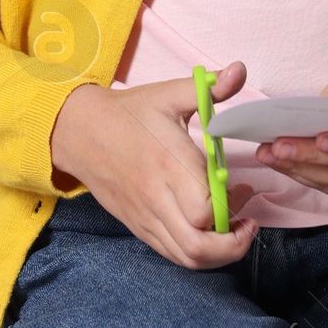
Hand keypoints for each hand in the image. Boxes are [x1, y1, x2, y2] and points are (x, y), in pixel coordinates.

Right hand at [50, 62, 256, 269]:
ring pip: (186, 257)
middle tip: (247, 220)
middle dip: (233, 242)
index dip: (233, 206)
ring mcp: (146, 217)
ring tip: (234, 232)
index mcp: (168, 164)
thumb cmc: (129, 113)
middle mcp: (156, 197)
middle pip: (199, 245)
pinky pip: (171, 254)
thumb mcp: (169, 93)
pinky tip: (208, 232)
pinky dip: (196, 253)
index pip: (205, 208)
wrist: (79, 132)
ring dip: (218, 253)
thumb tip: (239, 70)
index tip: (244, 186)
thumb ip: (209, 87)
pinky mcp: (138, 226)